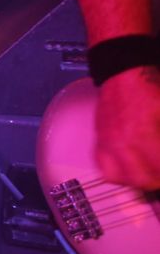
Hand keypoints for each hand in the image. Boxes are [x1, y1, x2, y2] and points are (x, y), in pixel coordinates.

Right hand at [95, 65, 159, 190]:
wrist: (124, 74)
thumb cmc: (149, 89)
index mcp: (142, 134)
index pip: (158, 169)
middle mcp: (121, 141)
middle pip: (141, 180)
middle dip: (155, 179)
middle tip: (159, 172)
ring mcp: (107, 142)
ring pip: (120, 178)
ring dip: (137, 180)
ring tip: (148, 174)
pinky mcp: (100, 140)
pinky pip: (104, 168)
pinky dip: (117, 173)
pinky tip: (129, 168)